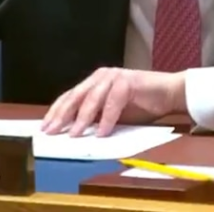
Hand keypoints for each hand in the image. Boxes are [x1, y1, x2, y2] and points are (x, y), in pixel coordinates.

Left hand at [40, 68, 185, 136]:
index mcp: (94, 83)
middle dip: (62, 115)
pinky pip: (113, 102)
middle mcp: (101, 77)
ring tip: (74, 135)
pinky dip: (107, 118)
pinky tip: (101, 132)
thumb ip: (95, 118)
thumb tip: (73, 134)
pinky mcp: (128, 82)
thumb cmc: (141, 105)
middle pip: (76, 96)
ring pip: (92, 99)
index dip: (56, 112)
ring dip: (82, 119)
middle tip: (52, 131)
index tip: (45, 127)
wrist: (168, 93)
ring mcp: (114, 77)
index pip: (70, 97)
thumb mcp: (112, 114)